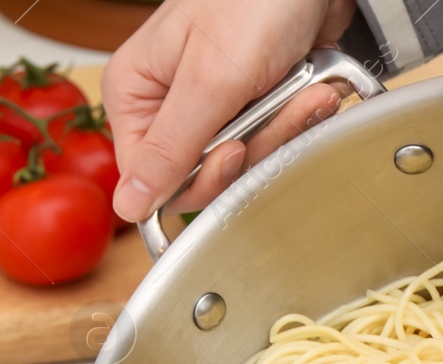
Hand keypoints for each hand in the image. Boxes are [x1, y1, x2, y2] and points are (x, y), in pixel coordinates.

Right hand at [101, 0, 358, 221]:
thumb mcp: (209, 80)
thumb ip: (171, 148)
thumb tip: (128, 205)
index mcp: (137, 93)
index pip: (149, 177)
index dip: (196, 179)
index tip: (233, 153)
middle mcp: (170, 102)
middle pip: (204, 173)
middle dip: (253, 146)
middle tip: (274, 109)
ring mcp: (216, 104)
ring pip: (247, 160)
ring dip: (285, 128)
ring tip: (304, 90)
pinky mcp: (256, 102)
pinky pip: (275, 139)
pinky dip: (300, 117)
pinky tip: (313, 91)